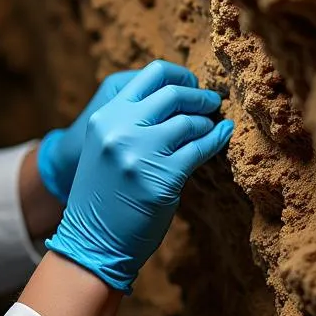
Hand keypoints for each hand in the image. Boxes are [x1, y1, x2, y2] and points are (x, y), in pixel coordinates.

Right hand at [37, 64, 217, 202]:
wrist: (92, 240)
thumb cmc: (104, 194)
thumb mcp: (104, 146)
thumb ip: (130, 119)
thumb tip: (179, 96)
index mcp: (105, 116)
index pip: (152, 74)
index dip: (181, 76)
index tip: (191, 85)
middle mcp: (119, 129)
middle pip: (174, 93)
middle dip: (199, 96)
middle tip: (211, 102)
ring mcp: (140, 152)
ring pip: (189, 121)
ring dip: (206, 122)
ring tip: (210, 126)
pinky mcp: (162, 177)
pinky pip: (200, 148)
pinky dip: (216, 139)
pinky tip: (223, 135)